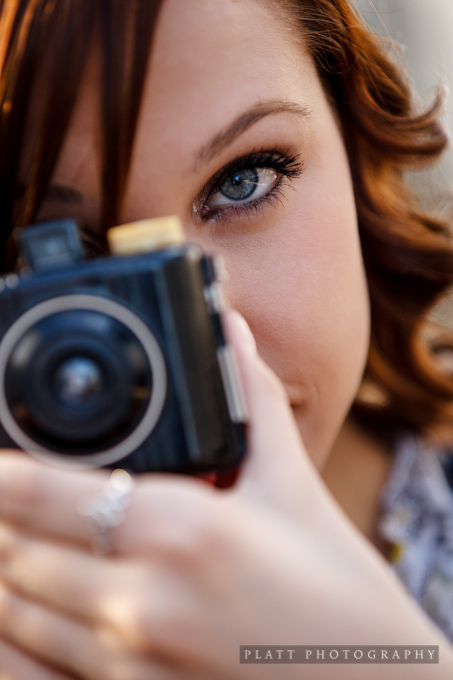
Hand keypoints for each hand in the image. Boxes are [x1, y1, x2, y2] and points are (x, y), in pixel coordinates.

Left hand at [0, 310, 450, 679]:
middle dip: (0, 516)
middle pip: (13, 550)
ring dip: (5, 569)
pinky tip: (27, 605)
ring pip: (15, 610)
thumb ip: (252, 399)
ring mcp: (129, 659)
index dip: (0, 472)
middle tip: (7, 491)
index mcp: (181, 528)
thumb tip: (232, 329)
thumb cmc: (339, 589)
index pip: (40, 492)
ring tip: (16, 538)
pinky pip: (34, 667)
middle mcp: (142, 597)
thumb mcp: (293, 483)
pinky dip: (17, 629)